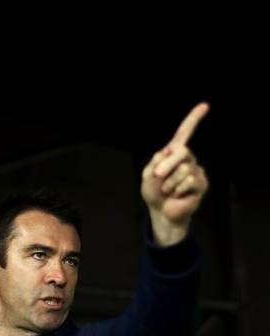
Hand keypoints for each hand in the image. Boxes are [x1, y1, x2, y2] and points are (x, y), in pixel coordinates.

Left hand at [141, 102, 209, 245]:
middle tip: (158, 176)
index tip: (205, 106)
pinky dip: (178, 190)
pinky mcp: (201, 184)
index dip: (194, 119)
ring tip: (168, 191)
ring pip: (184, 169)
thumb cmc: (154, 192)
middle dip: (166, 165)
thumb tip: (168, 150)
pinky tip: (178, 195)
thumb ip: (155, 162)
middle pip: (181, 152)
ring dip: (170, 183)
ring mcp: (196, 170)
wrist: (161, 212)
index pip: (184, 133)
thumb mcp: (147, 175)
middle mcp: (187, 158)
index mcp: (173, 152)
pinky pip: (189, 181)